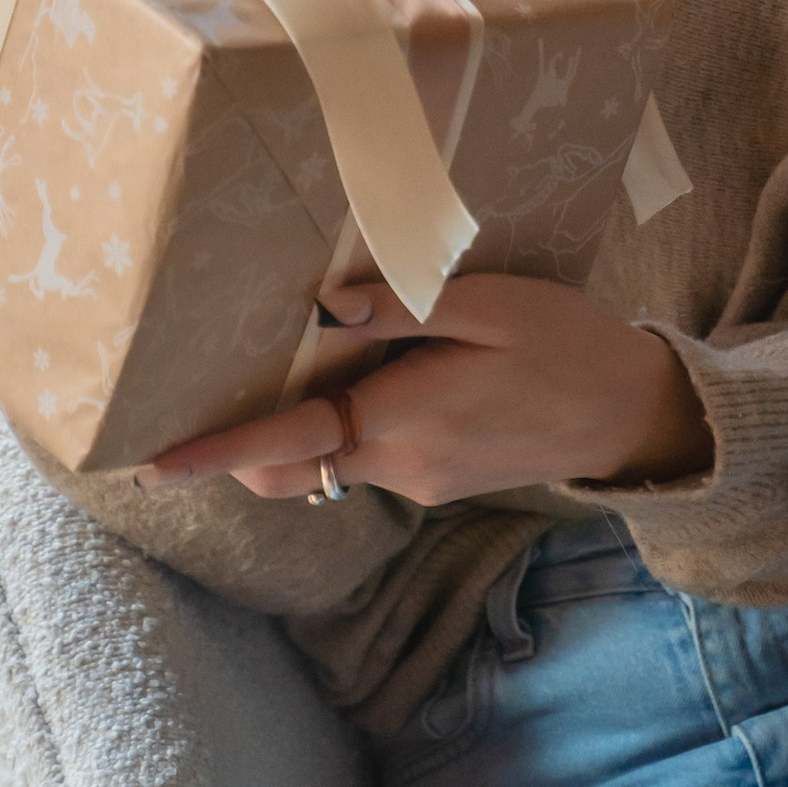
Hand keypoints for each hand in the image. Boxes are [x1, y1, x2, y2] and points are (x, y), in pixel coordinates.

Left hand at [138, 273, 713, 506]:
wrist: (634, 417)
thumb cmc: (568, 349)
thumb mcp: (493, 308)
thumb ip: (404, 308)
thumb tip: (324, 305)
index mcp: (404, 424)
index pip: (288, 446)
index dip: (216, 455)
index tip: (153, 465)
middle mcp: (401, 467)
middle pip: (292, 468)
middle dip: (240, 446)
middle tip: (200, 393)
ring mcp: (419, 481)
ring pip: (330, 460)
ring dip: (299, 425)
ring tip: (288, 358)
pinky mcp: (437, 479)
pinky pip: (369, 454)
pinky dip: (346, 421)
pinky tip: (365, 369)